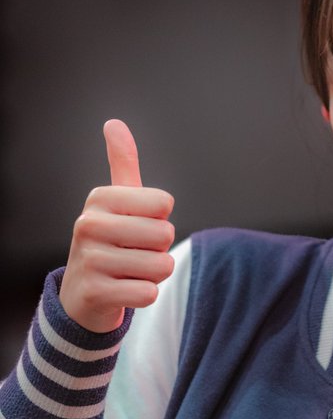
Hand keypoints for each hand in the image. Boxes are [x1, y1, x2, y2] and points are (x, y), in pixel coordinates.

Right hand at [58, 120, 175, 332]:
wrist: (83, 294)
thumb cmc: (110, 242)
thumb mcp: (116, 203)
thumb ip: (122, 164)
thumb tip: (114, 123)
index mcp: (99, 198)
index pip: (164, 204)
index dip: (160, 220)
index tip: (136, 228)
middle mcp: (89, 225)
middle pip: (165, 235)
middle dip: (159, 250)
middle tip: (134, 254)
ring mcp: (89, 259)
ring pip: (160, 267)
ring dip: (154, 274)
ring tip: (129, 272)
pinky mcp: (95, 292)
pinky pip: (148, 293)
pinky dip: (145, 295)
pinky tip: (124, 291)